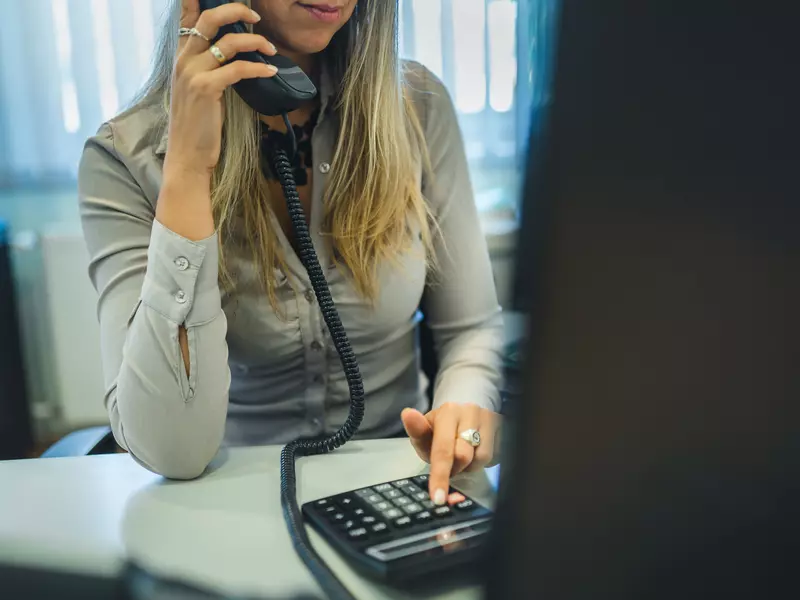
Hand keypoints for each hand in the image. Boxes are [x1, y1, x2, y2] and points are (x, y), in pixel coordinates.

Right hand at [165, 0, 277, 177]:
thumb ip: (208, 67)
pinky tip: (270, 71)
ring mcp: (193, 73)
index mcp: (181, 57)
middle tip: (256, 18)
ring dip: (255, 41)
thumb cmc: (196, 125)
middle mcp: (183, 60)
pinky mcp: (206, 89)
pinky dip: (258, 68)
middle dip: (236, 11)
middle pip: (209, 19)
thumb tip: (235, 53)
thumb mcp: (197, 89)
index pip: (188, 18)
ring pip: (228, 42)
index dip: (202, 1)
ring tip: (271, 49)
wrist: (187, 154)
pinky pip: (238, 69)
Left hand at [401, 403, 500, 504]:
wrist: (465, 416)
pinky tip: (477, 451)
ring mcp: (489, 418)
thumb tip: (407, 413)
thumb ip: (417, 431)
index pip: (443, 448)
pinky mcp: (503, 426)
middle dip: (455, 468)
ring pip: (482, 458)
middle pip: (463, 456)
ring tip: (465, 456)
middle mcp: (470, 411)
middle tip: (451, 465)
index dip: (440, 475)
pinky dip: (484, 461)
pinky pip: (496, 455)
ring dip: (471, 466)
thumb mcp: (426, 434)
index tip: (438, 497)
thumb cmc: (442, 431)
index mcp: (448, 412)